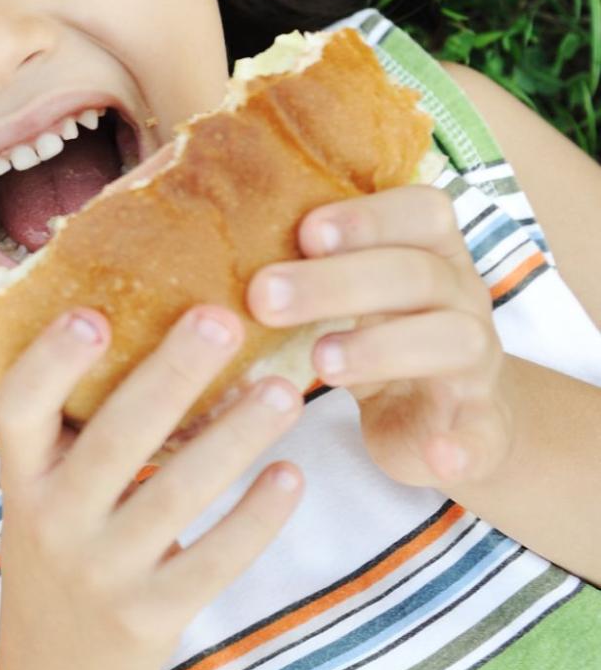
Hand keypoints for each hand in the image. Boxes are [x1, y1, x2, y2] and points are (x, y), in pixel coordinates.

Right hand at [0, 307, 304, 669]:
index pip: (16, 409)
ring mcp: (101, 571)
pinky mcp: (151, 615)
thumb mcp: (44, 489)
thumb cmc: (65, 545)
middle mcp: (51, 521)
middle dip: (170, 376)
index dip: (50, 362)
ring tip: (283, 390)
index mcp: (20, 477)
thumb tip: (141, 309)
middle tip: (223, 318)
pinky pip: (213, 560)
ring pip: (176, 496)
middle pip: (113, 440)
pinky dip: (256, 518)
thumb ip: (74, 424)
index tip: (93, 313)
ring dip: (234, 438)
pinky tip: (291, 475)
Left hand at [248, 185, 511, 488]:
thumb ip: (298, 266)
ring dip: (384, 348)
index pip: (422, 211)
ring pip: (453, 340)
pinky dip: (461, 446)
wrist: (440, 414)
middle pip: (416, 274)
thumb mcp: (343, 293)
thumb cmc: (372, 332)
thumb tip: (187, 247)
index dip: (368, 218)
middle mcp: (458, 298)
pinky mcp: (478, 427)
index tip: (306, 231)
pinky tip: (436, 457)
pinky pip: (482, 435)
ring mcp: (474, 362)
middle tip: (265, 297)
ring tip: (320, 362)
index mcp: (427, 253)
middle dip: (338, 282)